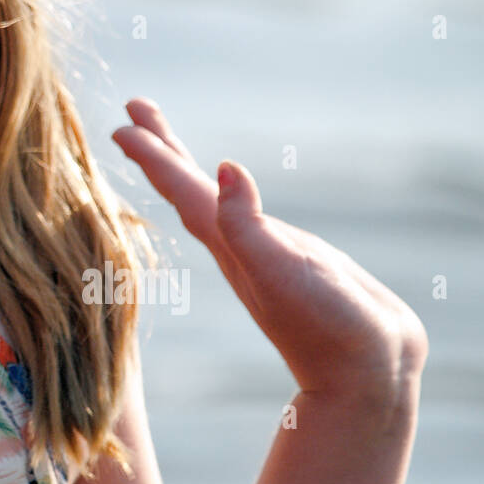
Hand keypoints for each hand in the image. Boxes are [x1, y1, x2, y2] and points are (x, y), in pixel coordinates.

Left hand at [111, 99, 427, 404]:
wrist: (365, 373)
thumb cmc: (324, 324)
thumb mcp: (279, 269)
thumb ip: (247, 223)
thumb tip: (225, 168)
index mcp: (226, 240)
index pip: (179, 186)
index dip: (150, 155)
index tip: (119, 126)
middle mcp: (233, 243)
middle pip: (185, 185)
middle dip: (160, 147)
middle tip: (134, 110)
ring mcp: (258, 251)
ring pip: (208, 198)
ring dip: (182, 167)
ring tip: (163, 141)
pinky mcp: (287, 258)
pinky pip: (239, 214)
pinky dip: (226, 194)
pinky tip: (228, 188)